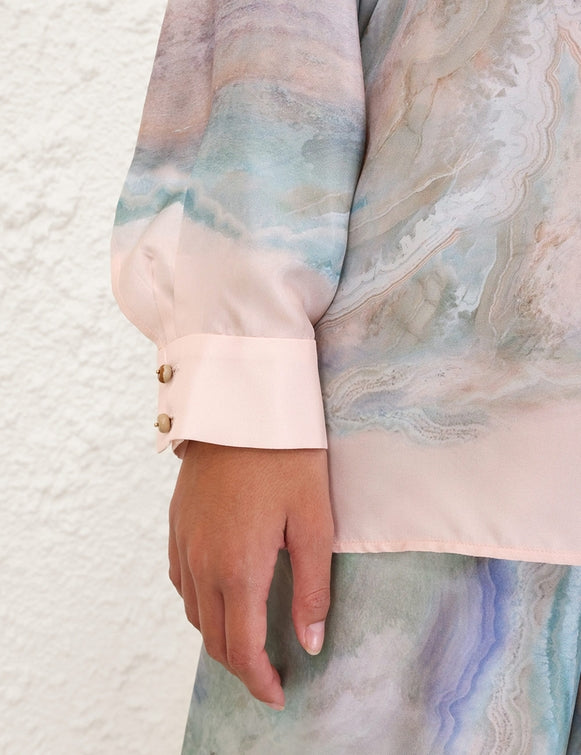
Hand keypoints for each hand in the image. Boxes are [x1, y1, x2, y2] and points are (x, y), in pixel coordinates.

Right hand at [168, 440, 333, 709]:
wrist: (240, 405)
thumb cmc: (286, 457)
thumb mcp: (314, 521)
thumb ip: (311, 587)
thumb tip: (312, 641)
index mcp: (238, 568)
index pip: (242, 648)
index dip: (260, 681)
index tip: (279, 695)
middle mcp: (202, 563)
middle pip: (213, 638)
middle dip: (241, 665)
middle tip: (269, 673)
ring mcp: (184, 543)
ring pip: (194, 614)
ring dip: (219, 636)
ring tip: (248, 639)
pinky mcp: (177, 524)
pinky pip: (181, 582)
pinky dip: (200, 604)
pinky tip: (220, 595)